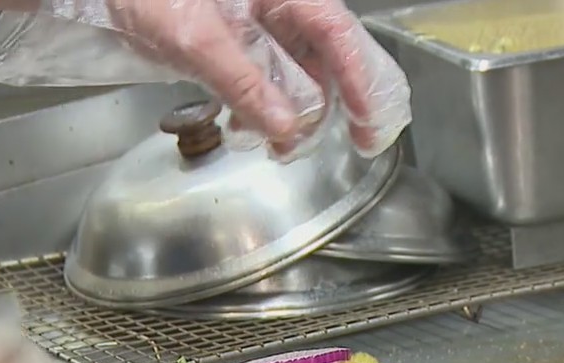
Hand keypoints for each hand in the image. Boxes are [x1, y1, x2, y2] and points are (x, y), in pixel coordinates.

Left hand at [45, 0, 410, 158]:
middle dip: (335, 102)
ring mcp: (248, 18)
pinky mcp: (224, 37)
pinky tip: (252, 128)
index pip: (337, 31)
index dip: (363, 79)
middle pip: (324, 53)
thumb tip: (287, 127)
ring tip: (279, 146)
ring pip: (293, 69)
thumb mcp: (192, 35)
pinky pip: (260, 75)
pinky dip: (262, 105)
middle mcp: (270, 0)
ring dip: (294, 112)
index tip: (372, 123)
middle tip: (354, 145)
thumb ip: (242, 81)